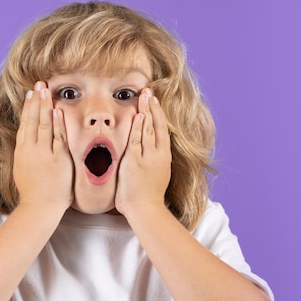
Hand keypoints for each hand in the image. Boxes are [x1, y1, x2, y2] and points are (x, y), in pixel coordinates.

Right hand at [13, 81, 73, 211]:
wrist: (40, 207)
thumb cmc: (34, 191)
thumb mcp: (24, 168)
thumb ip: (28, 153)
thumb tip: (29, 141)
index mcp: (21, 151)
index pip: (25, 123)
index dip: (28, 107)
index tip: (30, 93)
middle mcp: (31, 149)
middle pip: (33, 120)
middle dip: (36, 100)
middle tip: (39, 84)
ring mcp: (44, 153)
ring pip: (44, 125)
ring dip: (45, 106)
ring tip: (45, 90)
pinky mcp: (57, 159)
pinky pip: (58, 137)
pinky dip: (57, 123)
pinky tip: (57, 110)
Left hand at [115, 88, 171, 216]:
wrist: (145, 209)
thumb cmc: (148, 197)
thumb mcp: (155, 175)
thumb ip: (152, 163)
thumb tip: (147, 156)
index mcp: (164, 157)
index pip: (162, 130)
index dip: (158, 114)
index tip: (155, 101)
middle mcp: (158, 154)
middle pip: (157, 125)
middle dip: (153, 107)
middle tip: (150, 91)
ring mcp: (147, 157)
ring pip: (149, 129)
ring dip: (146, 111)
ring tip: (145, 96)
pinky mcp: (135, 161)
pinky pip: (137, 140)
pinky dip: (139, 127)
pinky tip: (139, 115)